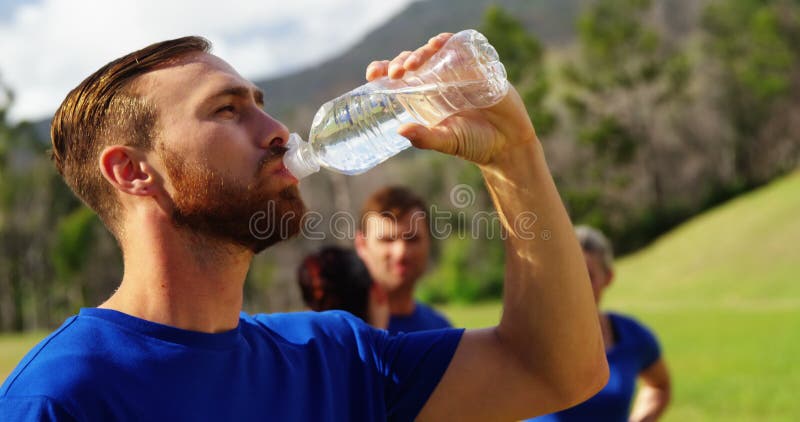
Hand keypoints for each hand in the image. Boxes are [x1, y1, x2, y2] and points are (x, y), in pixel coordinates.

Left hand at [365, 33, 537, 165]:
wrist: (508, 143)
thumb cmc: (475, 143)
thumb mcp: (447, 141)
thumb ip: (425, 138)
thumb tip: (400, 131)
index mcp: (425, 96)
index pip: (399, 76)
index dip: (384, 70)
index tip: (372, 74)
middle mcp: (438, 81)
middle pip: (414, 61)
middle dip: (401, 62)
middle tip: (395, 73)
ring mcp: (458, 72)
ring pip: (434, 51)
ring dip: (421, 52)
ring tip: (412, 65)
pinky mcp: (478, 67)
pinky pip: (462, 47)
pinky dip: (449, 42)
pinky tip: (439, 44)